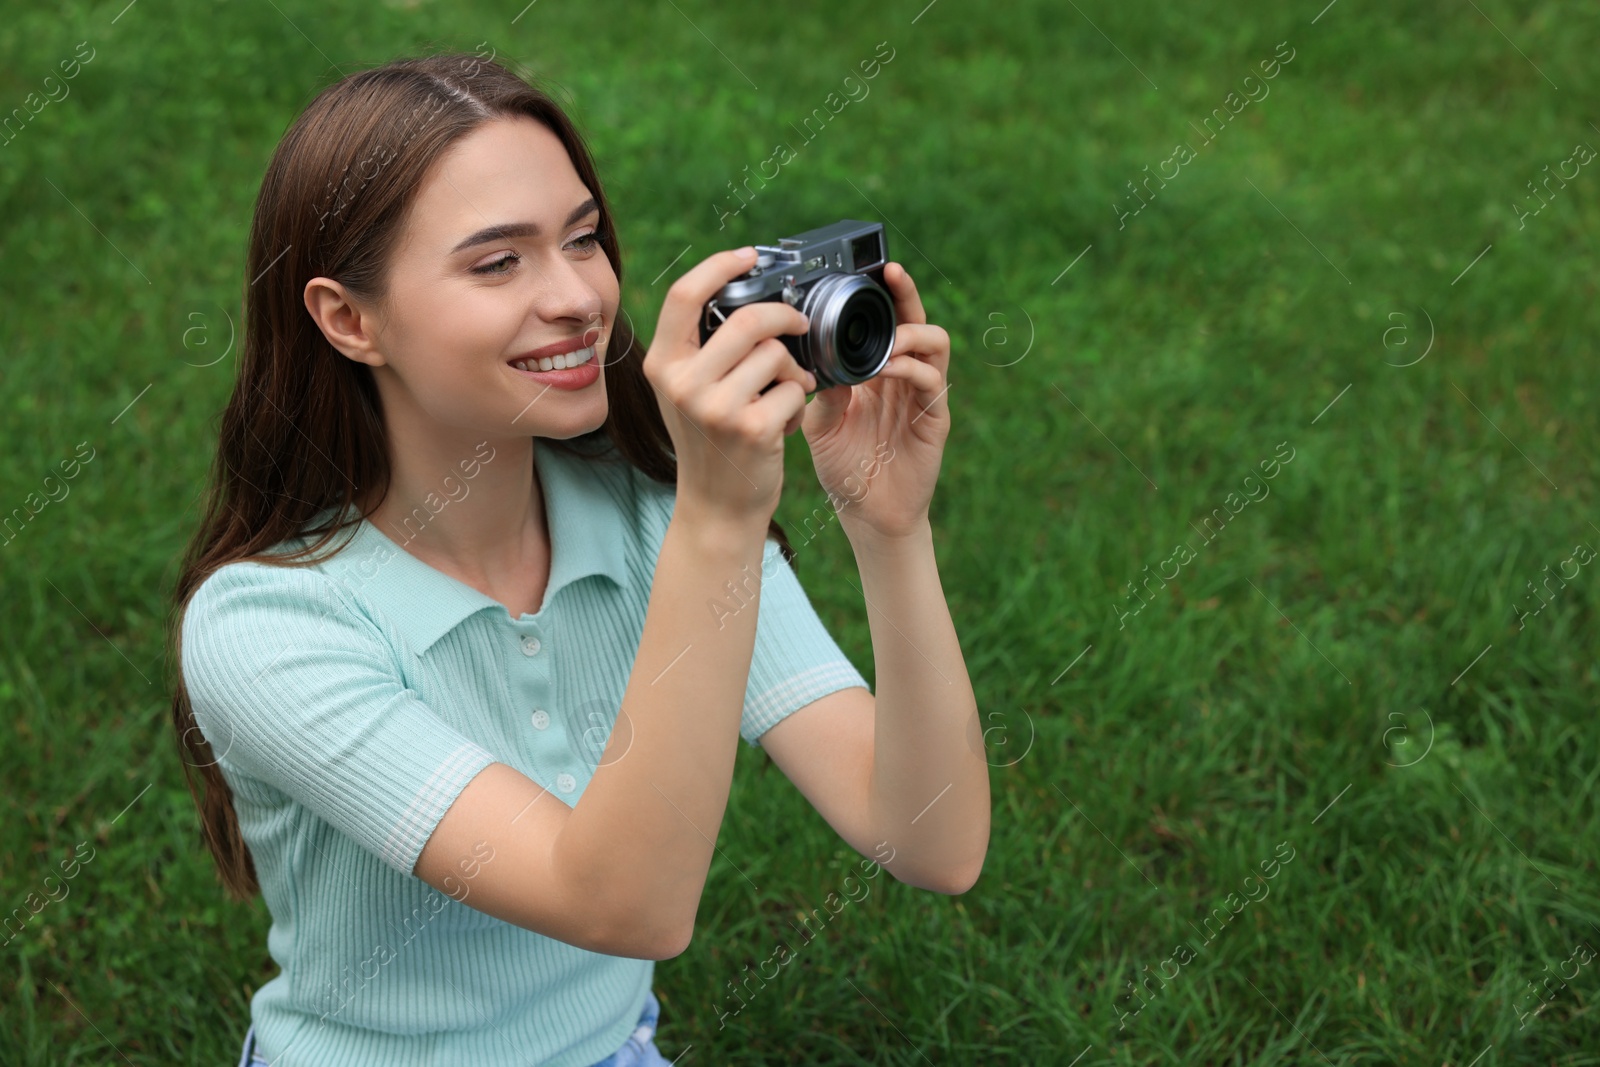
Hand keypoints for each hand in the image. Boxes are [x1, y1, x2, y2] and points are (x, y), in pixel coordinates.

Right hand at [642, 247, 817, 531]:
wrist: (717, 507)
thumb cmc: (711, 442)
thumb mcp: (688, 391)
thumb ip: (703, 348)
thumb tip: (746, 291)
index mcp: (662, 364)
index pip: (684, 294)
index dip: (720, 265)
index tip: (751, 255)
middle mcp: (682, 384)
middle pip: (746, 318)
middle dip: (785, 316)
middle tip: (801, 323)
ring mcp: (715, 407)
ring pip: (776, 353)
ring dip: (795, 368)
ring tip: (787, 389)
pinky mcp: (750, 429)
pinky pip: (794, 388)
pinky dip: (798, 400)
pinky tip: (784, 421)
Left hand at [801, 262, 950, 540]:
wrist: (866, 514)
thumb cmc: (844, 468)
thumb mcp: (821, 422)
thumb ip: (822, 389)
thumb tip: (815, 355)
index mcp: (876, 373)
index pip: (884, 322)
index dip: (881, 296)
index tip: (867, 270)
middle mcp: (903, 377)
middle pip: (915, 321)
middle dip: (905, 294)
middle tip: (890, 274)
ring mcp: (922, 396)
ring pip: (934, 343)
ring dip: (910, 333)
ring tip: (886, 338)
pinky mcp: (934, 418)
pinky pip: (932, 381)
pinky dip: (911, 368)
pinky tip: (887, 371)